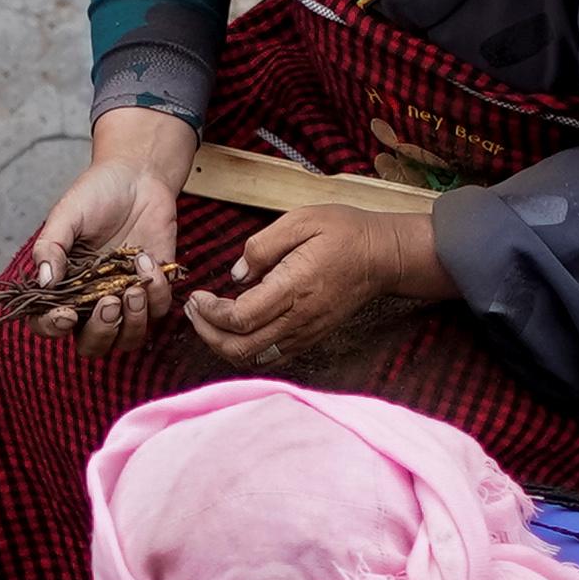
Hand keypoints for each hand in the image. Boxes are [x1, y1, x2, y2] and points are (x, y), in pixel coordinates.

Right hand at [30, 115, 191, 349]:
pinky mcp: (155, 288)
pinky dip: (156, 292)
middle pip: (92, 345)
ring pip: (129, 338)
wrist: (138, 175)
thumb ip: (51, 247)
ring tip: (134, 287)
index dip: (54, 328)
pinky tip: (146, 261)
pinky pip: (159, 311)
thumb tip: (42, 282)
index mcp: (63, 287)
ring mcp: (125, 298)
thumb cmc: (96, 193)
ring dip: (134, 321)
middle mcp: (92, 300)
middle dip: (102, 332)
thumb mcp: (66, 215)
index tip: (67, 314)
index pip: (48, 324)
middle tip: (109, 302)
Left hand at [189, 206, 446, 371]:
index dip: (209, 314)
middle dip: (207, 334)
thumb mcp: (300, 220)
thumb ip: (261, 246)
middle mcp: (298, 320)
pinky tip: (237, 327)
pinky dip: (245, 349)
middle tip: (194, 311)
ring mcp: (305, 333)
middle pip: (240, 349)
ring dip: (224, 345)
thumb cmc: (343, 232)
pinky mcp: (311, 338)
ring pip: (253, 359)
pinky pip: (271, 357)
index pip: (239, 318)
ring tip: (209, 320)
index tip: (198, 296)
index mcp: (292, 289)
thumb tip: (236, 275)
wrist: (383, 256)